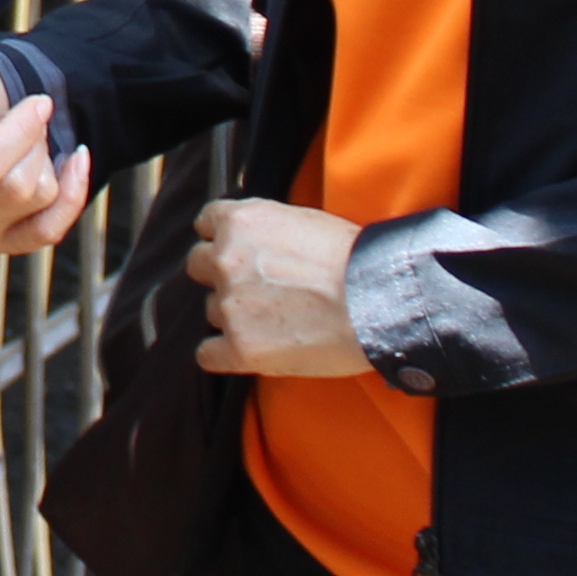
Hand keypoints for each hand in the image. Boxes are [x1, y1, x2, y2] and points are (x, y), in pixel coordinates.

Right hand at [0, 49, 87, 257]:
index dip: (22, 126)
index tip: (33, 101)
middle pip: (17, 184)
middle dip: (33, 143)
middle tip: (20, 122)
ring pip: (37, 201)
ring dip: (46, 162)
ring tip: (24, 143)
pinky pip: (50, 231)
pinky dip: (71, 194)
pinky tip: (71, 162)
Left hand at [184, 194, 371, 376]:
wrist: (377, 301)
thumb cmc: (355, 260)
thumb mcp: (304, 221)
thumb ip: (267, 231)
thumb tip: (258, 245)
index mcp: (242, 221)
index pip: (205, 225)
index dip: (221, 239)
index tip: (236, 251)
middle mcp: (226, 258)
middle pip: (199, 266)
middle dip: (222, 276)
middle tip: (256, 289)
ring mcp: (230, 304)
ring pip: (212, 309)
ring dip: (234, 315)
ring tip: (276, 322)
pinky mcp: (239, 347)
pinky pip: (207, 354)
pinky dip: (223, 355)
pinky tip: (249, 352)